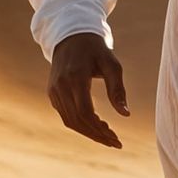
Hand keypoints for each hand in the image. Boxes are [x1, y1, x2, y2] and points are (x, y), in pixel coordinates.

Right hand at [48, 31, 129, 148]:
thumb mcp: (112, 65)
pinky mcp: (52, 93)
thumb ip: (118, 90)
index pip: (85, 113)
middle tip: (115, 142)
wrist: (71, 36)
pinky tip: (96, 125)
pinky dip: (80, 124)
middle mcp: (60, 86)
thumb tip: (126, 115)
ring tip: (108, 136)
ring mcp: (54, 90)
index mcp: (75, 78)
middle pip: (77, 121)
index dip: (100, 129)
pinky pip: (65, 115)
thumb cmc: (96, 50)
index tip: (116, 138)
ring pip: (69, 121)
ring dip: (89, 132)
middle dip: (97, 135)